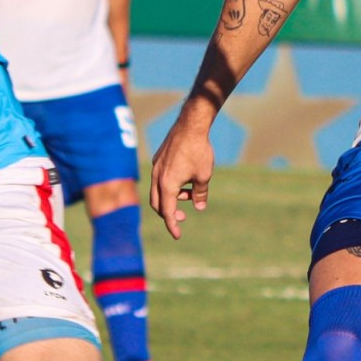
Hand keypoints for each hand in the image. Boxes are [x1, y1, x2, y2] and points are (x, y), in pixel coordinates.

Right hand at [149, 113, 216, 238]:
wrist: (190, 125)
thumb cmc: (198, 151)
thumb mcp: (204, 176)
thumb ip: (200, 194)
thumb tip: (199, 207)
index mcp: (167, 185)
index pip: (167, 212)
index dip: (172, 225)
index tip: (177, 235)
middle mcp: (157, 177)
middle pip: (157, 204)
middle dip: (169, 213)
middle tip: (183, 217)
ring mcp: (155, 167)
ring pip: (158, 191)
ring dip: (172, 197)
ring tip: (190, 192)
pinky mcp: (158, 159)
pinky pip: (160, 179)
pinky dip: (169, 185)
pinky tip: (185, 179)